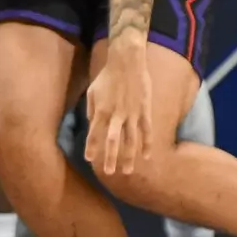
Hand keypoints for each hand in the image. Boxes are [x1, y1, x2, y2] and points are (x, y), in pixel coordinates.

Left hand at [84, 52, 153, 176]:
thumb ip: (92, 109)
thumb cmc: (107, 77)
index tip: (89, 159)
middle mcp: (116, 115)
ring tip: (128, 171)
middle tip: (109, 173)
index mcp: (101, 111)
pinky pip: (146, 131)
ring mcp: (132, 114)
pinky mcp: (145, 111)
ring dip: (129, 157)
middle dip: (110, 158)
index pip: (94, 134)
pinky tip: (146, 156)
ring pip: (131, 140)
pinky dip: (147, 144)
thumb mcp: (92, 91)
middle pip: (113, 141)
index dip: (92, 147)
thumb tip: (92, 124)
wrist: (127, 63)